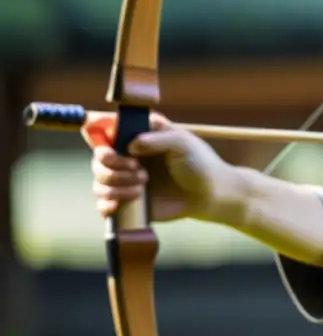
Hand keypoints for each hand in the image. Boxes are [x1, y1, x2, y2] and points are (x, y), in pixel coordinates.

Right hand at [83, 112, 241, 223]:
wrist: (211, 195)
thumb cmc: (200, 164)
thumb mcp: (183, 143)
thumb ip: (157, 139)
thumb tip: (131, 146)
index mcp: (140, 136)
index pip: (106, 131)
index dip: (101, 138)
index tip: (113, 149)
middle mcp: (128, 156)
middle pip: (99, 158)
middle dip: (112, 166)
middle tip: (138, 170)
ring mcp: (127, 179)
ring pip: (99, 181)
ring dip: (114, 185)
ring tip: (141, 187)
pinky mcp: (129, 201)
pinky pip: (103, 203)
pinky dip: (106, 204)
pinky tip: (120, 205)